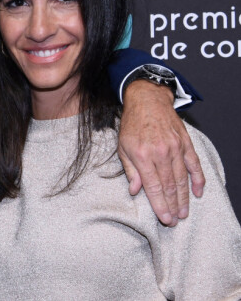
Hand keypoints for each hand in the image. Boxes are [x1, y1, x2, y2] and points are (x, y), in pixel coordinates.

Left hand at [118, 80, 204, 225]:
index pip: (154, 187)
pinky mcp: (185, 143)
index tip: (165, 219)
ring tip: (184, 213)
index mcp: (142, 155)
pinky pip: (194, 165)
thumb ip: (130, 170)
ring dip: (184, 198)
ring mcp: (175, 147)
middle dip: (172, 206)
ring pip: (182, 179)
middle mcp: (160, 152)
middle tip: (175, 221)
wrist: (147, 100)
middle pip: (169, 186)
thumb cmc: (132, 125)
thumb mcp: (122, 146)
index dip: (160, 205)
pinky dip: (198, 180)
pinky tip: (198, 192)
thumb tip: (135, 191)